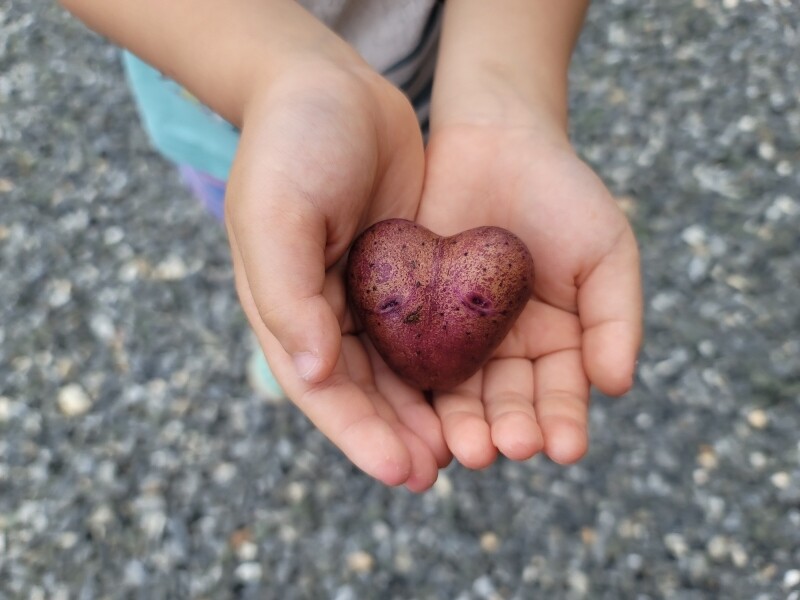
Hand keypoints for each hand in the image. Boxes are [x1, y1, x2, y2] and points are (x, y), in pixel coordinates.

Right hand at [225, 62, 449, 490]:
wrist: (330, 87)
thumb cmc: (290, 144)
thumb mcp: (275, 212)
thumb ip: (286, 294)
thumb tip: (313, 373)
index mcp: (284, 310)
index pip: (322, 390)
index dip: (361, 436)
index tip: (406, 472)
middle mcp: (324, 314)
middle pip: (365, 391)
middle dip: (402, 435)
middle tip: (446, 472)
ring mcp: (366, 296)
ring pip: (400, 370)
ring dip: (431, 411)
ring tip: (470, 446)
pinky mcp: (404, 274)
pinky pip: (429, 329)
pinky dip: (450, 362)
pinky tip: (480, 387)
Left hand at [417, 120, 641, 467]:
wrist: (496, 140)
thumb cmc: (562, 194)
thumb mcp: (606, 251)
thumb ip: (615, 317)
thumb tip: (616, 386)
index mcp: (557, 343)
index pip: (560, 393)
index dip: (563, 421)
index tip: (564, 447)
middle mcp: (505, 350)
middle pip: (507, 402)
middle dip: (509, 429)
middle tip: (506, 449)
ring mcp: (457, 336)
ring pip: (459, 391)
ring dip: (463, 423)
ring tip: (465, 447)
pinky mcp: (414, 317)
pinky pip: (413, 355)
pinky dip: (417, 386)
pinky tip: (418, 411)